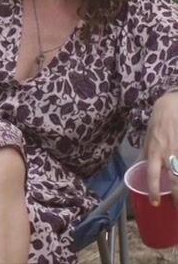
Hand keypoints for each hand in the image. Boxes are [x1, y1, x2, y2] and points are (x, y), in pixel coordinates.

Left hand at [140, 90, 177, 205]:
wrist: (172, 106)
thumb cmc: (158, 122)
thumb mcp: (147, 138)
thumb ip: (146, 153)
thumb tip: (140, 166)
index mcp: (154, 152)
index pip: (152, 176)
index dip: (154, 191)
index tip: (155, 202)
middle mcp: (169, 155)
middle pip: (176, 181)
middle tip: (176, 208)